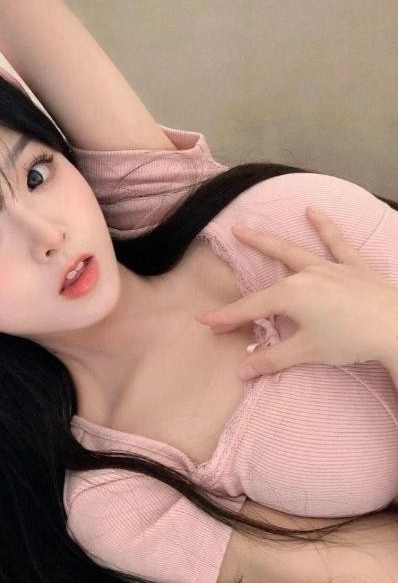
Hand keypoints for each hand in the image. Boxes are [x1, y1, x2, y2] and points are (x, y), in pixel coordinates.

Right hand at [195, 207, 397, 380]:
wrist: (396, 328)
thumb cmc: (350, 340)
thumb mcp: (307, 352)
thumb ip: (272, 359)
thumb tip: (241, 372)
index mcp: (290, 295)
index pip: (250, 308)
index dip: (227, 316)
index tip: (204, 320)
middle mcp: (305, 275)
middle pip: (268, 269)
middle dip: (247, 255)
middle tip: (227, 240)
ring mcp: (329, 267)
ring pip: (294, 250)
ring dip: (270, 239)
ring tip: (249, 226)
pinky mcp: (352, 266)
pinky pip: (336, 243)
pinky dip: (325, 226)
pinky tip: (312, 211)